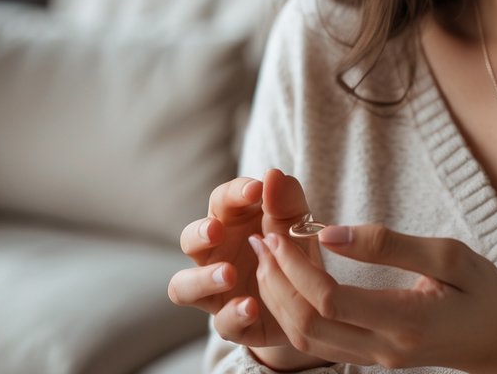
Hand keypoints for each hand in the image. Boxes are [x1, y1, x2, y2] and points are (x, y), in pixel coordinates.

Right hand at [167, 168, 329, 369]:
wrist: (312, 302)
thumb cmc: (295, 253)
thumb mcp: (299, 226)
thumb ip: (287, 202)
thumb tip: (274, 175)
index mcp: (231, 223)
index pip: (221, 201)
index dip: (234, 193)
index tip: (256, 189)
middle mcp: (215, 255)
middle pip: (189, 239)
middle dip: (199, 233)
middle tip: (216, 230)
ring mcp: (217, 291)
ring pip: (183, 286)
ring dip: (203, 279)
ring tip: (229, 273)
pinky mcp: (230, 322)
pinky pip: (221, 322)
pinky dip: (234, 314)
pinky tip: (252, 306)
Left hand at [248, 224, 496, 373]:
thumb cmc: (486, 294)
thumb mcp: (449, 255)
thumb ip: (388, 243)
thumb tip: (329, 232)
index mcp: (406, 320)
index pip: (328, 299)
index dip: (295, 266)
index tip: (280, 230)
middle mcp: (385, 348)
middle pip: (306, 325)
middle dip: (276, 281)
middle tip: (262, 238)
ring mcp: (377, 359)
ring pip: (307, 340)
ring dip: (280, 297)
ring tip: (268, 255)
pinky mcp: (373, 357)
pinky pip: (320, 341)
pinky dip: (296, 310)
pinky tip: (290, 278)